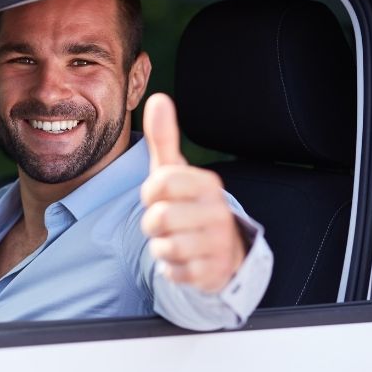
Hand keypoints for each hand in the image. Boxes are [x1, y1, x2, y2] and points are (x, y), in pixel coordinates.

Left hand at [140, 93, 246, 292]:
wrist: (221, 249)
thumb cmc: (188, 204)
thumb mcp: (174, 171)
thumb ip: (164, 137)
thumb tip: (159, 98)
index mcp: (207, 184)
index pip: (160, 184)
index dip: (150, 193)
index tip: (159, 197)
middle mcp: (218, 212)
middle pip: (158, 218)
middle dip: (152, 224)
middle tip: (167, 222)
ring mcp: (218, 243)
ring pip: (165, 247)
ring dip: (161, 246)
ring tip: (175, 239)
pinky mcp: (213, 273)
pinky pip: (174, 271)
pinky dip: (171, 268)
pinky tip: (183, 259)